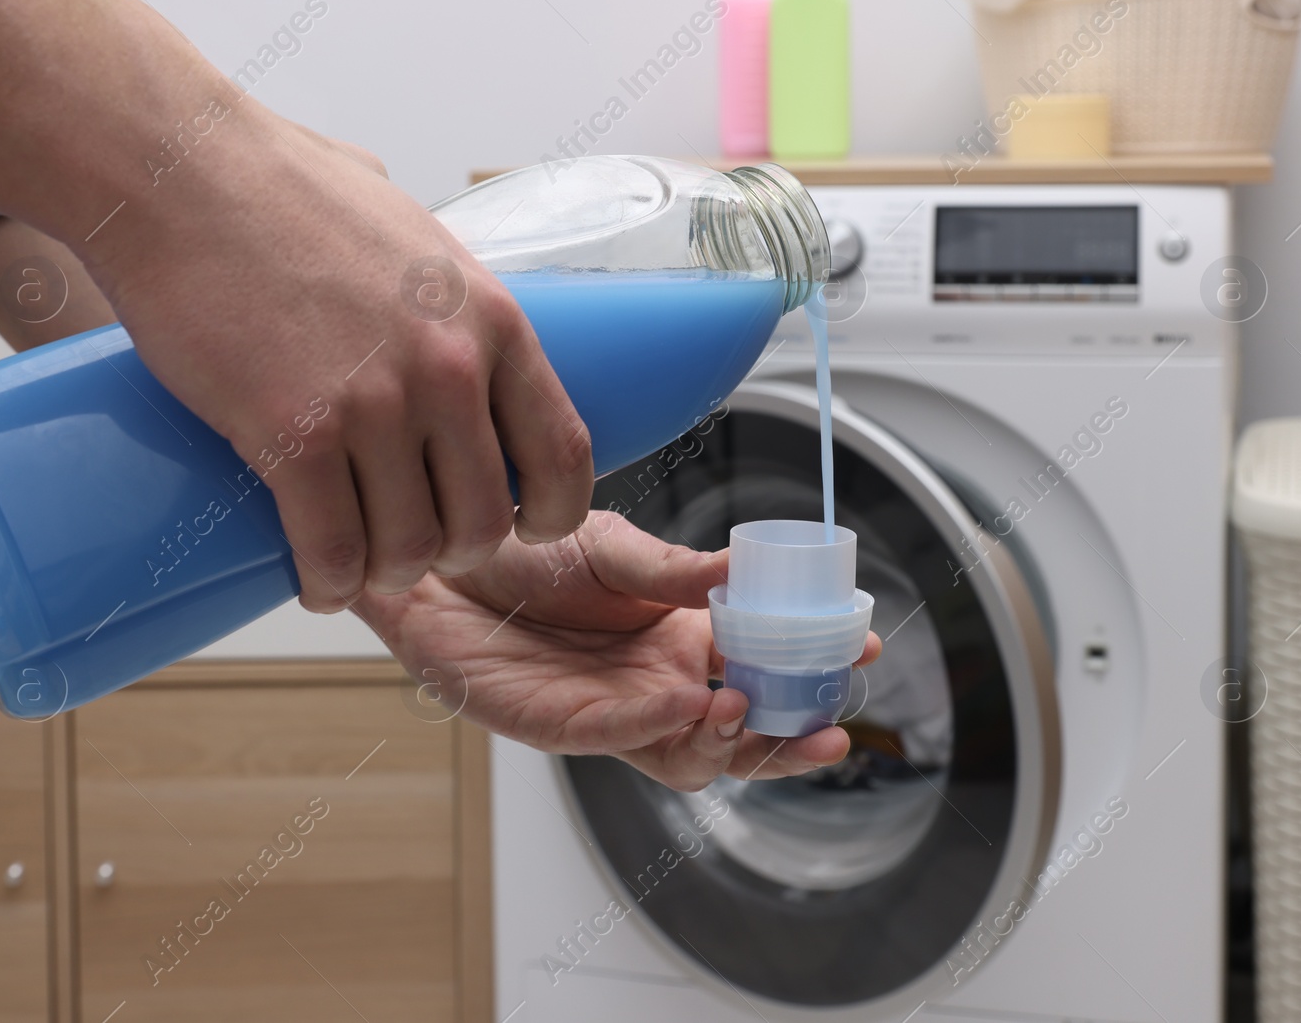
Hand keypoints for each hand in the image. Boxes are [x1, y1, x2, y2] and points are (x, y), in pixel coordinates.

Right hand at [81, 109, 593, 608]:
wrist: (181, 173)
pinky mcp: (292, 434)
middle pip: (482, 521)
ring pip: (409, 549)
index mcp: (494, 320)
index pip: (563, 453)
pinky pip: (333, 551)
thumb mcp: (413, 233)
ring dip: (386, 575)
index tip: (523, 529)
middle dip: (452, 553)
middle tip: (414, 548)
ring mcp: (373, 405)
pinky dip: (328, 585)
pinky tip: (320, 583)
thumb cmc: (288, 189)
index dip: (550, 515)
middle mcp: (449, 369)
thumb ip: (448, 291)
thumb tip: (458, 312)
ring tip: (361, 567)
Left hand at [353, 511, 880, 791]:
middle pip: (738, 735)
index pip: (762, 668)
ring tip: (750, 708)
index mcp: (679, 637)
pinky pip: (618, 736)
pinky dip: (657, 724)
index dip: (811, 668)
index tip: (862, 648)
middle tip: (831, 726)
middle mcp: (654, 682)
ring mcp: (609, 710)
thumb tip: (744, 568)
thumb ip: (676, 570)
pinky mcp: (556, 725)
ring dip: (728, 743)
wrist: (438, 554)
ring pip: (688, 756)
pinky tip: (685, 700)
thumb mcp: (613, 544)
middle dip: (789, 740)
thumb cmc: (522, 548)